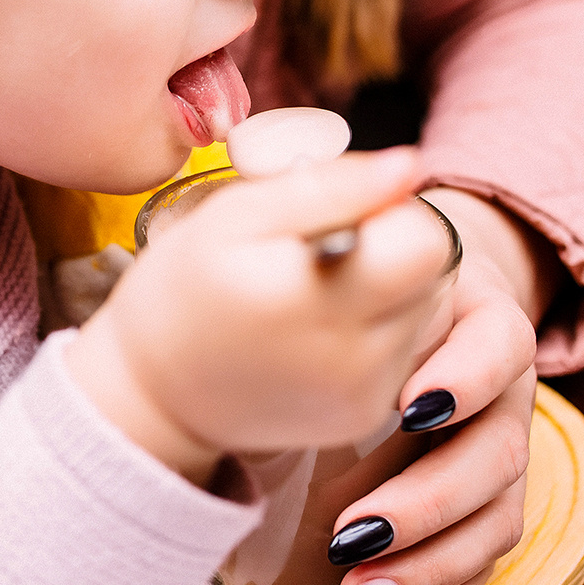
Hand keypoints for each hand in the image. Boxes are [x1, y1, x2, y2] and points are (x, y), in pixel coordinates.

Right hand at [68, 147, 454, 482]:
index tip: (339, 213)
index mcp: (312, 299)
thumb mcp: (235, 215)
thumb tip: (409, 166)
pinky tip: (315, 331)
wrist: (151, 393)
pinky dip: (371, 331)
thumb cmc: (183, 290)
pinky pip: (402, 352)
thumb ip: (329, 185)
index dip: (390, 211)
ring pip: (423, 312)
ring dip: (384, 289)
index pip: (424, 239)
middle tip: (324, 249)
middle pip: (432, 275)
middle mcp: (350, 359)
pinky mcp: (362, 418)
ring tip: (315, 292)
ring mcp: (361, 397)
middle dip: (391, 248)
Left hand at [329, 189, 554, 584]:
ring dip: (433, 565)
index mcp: (486, 318)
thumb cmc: (379, 271)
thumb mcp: (370, 237)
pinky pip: (486, 558)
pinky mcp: (490, 497)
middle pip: (498, 454)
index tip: (407, 406)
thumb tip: (336, 219)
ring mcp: (504, 447)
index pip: (496, 347)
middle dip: (428, 504)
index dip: (461, 380)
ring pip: (498, 518)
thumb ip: (353, 225)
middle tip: (352, 535)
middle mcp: (509, 390)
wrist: (422, 293)